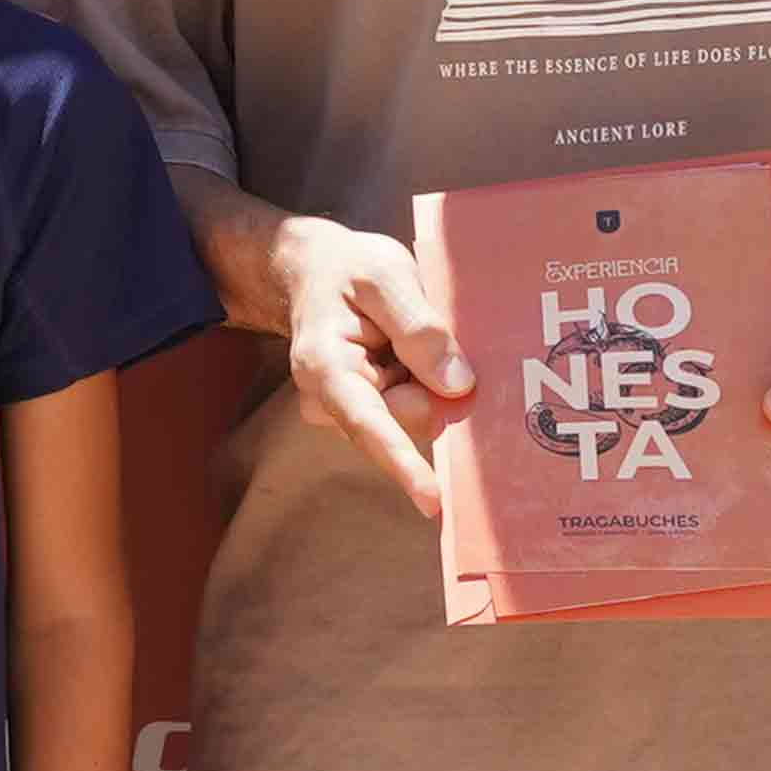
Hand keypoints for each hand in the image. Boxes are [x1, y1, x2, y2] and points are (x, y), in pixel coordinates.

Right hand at [270, 216, 467, 517]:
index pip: (369, 423)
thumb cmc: (346, 268)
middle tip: (421, 327)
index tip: (431, 501)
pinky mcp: (367, 412)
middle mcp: (329, 401)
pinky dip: (421, 380)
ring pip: (416, 412)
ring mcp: (348, 411)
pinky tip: (400, 349)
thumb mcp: (385, 274)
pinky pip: (414, 407)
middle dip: (432, 382)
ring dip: (424, 376)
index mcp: (325, 367)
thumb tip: (457, 386)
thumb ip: (419, 328)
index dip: (403, 463)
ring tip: (397, 332)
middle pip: (409, 416)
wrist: (312, 270)